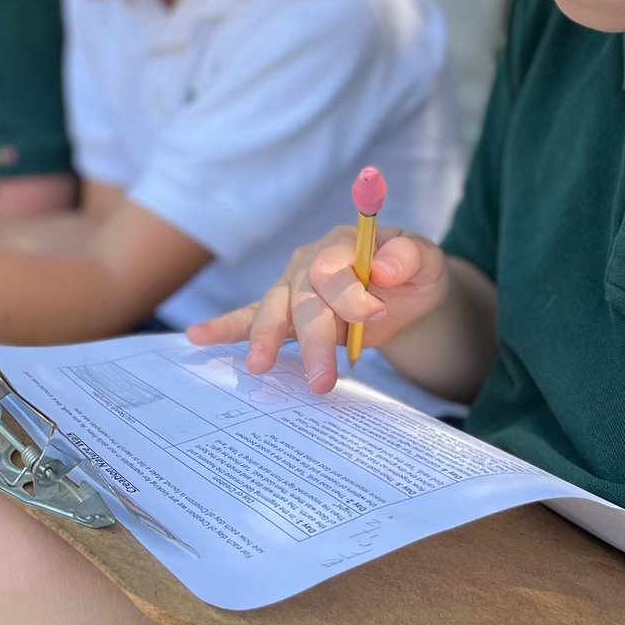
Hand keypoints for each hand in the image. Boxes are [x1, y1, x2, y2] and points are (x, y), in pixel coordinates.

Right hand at [188, 225, 448, 393]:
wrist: (403, 293)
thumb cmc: (412, 274)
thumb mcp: (427, 262)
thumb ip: (409, 259)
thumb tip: (384, 268)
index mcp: (342, 244)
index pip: (332, 268)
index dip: (348, 294)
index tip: (373, 315)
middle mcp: (309, 262)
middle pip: (302, 298)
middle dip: (312, 339)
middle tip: (323, 380)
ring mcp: (291, 286)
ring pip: (274, 311)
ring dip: (266, 338)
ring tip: (260, 366)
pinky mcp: (284, 311)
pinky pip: (249, 317)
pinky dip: (224, 328)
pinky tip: (198, 337)